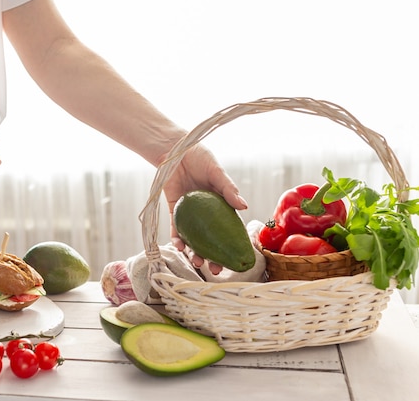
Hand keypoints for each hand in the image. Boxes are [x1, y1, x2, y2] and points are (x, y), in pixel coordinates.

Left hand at [162, 143, 247, 272]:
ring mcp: (190, 214)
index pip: (228, 229)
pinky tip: (179, 246)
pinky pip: (176, 228)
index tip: (236, 261)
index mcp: (221, 205)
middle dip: (213, 257)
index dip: (232, 246)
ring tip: (197, 263)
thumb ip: (228, 188)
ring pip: (193, 238)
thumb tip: (244, 206)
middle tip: (215, 270)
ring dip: (194, 252)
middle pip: (211, 240)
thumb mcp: (217, 172)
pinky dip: (177, 238)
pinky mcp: (174, 210)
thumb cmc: (200, 157)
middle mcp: (206, 213)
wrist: (175, 149)